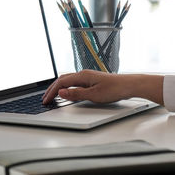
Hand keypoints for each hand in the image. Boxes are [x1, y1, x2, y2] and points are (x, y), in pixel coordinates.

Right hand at [42, 70, 163, 105]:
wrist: (129, 85)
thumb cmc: (114, 89)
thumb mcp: (93, 95)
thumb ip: (76, 94)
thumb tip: (61, 92)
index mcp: (82, 76)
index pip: (61, 83)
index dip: (51, 92)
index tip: (46, 100)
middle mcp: (83, 74)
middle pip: (62, 80)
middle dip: (52, 89)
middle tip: (46, 99)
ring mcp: (88, 76)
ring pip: (68, 80)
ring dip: (59, 88)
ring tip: (53, 96)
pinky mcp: (92, 80)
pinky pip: (74, 82)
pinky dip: (67, 87)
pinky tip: (68, 92)